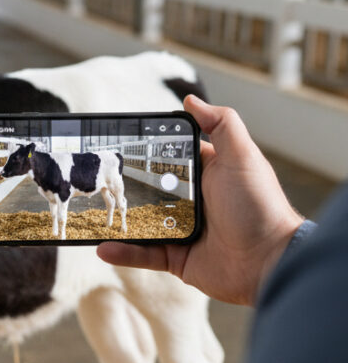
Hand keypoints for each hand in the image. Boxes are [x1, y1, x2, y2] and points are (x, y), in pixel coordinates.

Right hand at [97, 95, 304, 305]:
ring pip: (141, 223)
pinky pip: (144, 254)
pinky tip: (104, 247)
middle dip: (125, 186)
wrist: (270, 263)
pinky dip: (124, 253)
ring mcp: (182, 231)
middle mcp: (193, 202)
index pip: (171, 157)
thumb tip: (191, 100)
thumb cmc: (261, 207)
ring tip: (93, 215)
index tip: (120, 144)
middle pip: (150, 190)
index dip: (148, 151)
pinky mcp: (177, 259)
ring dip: (117, 221)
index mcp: (206, 174)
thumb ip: (221, 124)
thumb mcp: (243, 157)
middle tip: (96, 179)